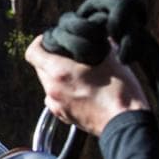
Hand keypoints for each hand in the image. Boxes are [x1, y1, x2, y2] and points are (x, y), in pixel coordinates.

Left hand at [23, 37, 148, 135]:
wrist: (126, 123)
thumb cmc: (120, 91)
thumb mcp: (111, 58)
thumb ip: (99, 42)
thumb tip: (98, 34)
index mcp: (59, 71)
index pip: (32, 52)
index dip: (39, 42)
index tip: (50, 40)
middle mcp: (52, 89)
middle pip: (39, 68)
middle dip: (49, 59)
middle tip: (67, 55)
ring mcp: (56, 105)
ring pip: (47, 84)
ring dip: (56, 77)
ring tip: (76, 74)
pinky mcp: (63, 117)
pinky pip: (55, 99)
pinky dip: (62, 92)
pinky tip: (80, 90)